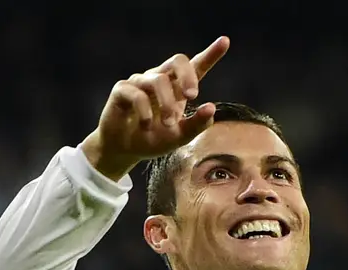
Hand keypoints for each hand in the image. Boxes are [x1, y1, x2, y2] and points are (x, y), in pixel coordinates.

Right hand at [82, 36, 230, 180]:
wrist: (124, 150)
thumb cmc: (153, 139)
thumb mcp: (179, 136)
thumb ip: (196, 125)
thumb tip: (211, 108)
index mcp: (177, 88)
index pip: (195, 66)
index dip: (211, 54)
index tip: (225, 41)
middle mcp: (160, 79)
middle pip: (178, 60)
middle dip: (188, 76)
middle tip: (192, 96)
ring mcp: (140, 82)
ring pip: (159, 81)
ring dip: (167, 104)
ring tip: (168, 125)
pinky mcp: (122, 90)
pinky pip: (137, 94)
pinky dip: (145, 112)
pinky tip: (146, 126)